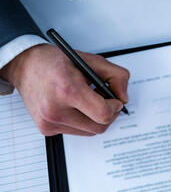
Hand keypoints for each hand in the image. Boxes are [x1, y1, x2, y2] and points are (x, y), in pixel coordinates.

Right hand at [0, 44, 129, 135]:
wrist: (24, 66)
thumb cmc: (54, 62)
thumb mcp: (90, 60)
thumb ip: (115, 76)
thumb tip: (124, 97)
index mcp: (67, 89)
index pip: (103, 114)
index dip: (115, 108)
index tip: (116, 100)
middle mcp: (55, 109)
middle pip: (99, 127)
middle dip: (109, 114)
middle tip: (106, 101)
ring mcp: (49, 122)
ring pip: (90, 131)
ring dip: (96, 119)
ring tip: (89, 101)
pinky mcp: (47, 129)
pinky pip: (77, 131)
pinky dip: (83, 121)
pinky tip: (76, 106)